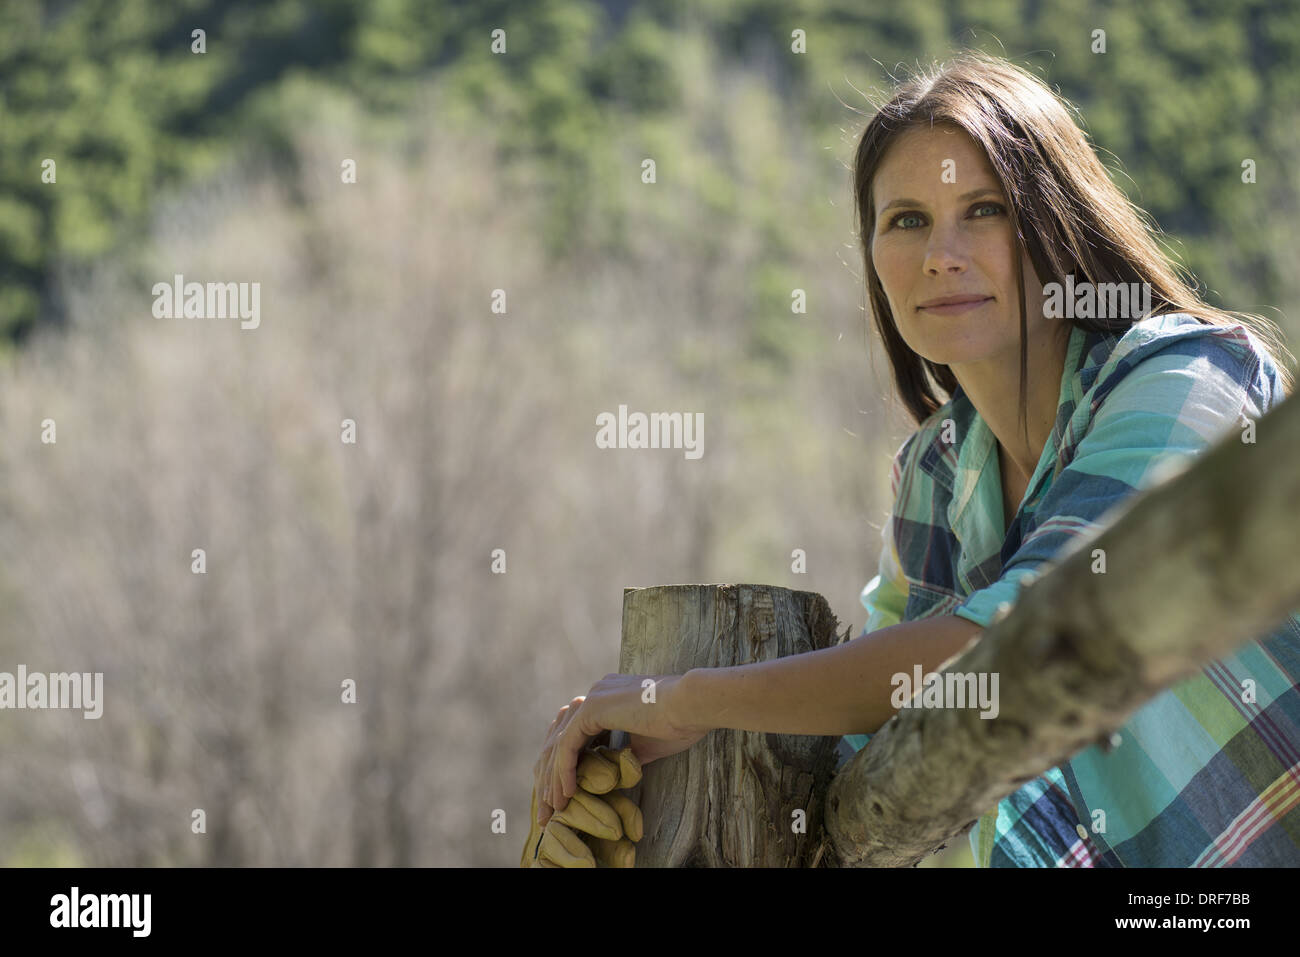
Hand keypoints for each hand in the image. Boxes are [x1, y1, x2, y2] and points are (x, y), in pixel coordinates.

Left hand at [532, 673, 707, 826]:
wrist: (693, 705)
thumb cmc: (680, 723)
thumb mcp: (647, 745)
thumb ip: (625, 755)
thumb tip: (612, 775)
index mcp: (607, 698)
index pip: (575, 735)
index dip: (566, 767)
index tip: (565, 797)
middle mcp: (596, 694)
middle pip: (561, 740)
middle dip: (551, 777)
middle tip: (548, 810)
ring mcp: (593, 698)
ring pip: (559, 744)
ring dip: (553, 779)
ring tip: (554, 809)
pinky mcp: (593, 709)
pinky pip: (568, 745)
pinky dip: (564, 771)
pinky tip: (566, 795)